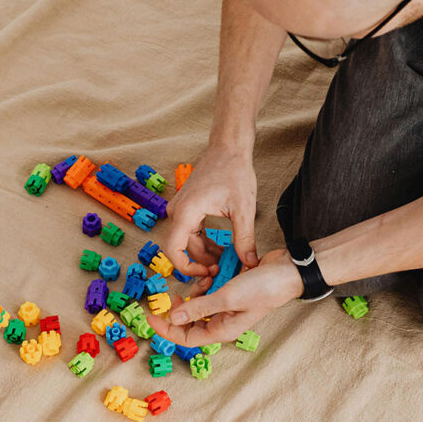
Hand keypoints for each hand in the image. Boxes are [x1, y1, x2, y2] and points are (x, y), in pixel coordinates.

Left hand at [146, 249, 302, 345]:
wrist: (287, 270)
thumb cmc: (264, 287)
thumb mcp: (227, 297)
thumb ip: (199, 307)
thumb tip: (173, 319)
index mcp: (222, 329)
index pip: (186, 337)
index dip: (166, 329)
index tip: (150, 316)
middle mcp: (222, 319)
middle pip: (189, 318)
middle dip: (181, 305)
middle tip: (173, 292)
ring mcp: (226, 304)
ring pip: (199, 300)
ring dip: (197, 288)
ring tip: (206, 276)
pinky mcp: (230, 289)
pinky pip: (210, 287)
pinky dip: (208, 278)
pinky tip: (215, 269)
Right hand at [165, 144, 257, 275]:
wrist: (228, 148)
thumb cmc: (233, 170)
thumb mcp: (243, 209)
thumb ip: (244, 239)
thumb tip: (249, 263)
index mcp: (186, 212)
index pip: (173, 250)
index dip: (186, 268)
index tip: (207, 273)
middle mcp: (177, 211)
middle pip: (182, 248)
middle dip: (202, 262)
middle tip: (225, 269)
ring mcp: (180, 208)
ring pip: (187, 241)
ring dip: (204, 253)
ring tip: (228, 258)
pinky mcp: (186, 207)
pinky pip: (190, 232)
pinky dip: (204, 242)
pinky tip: (222, 246)